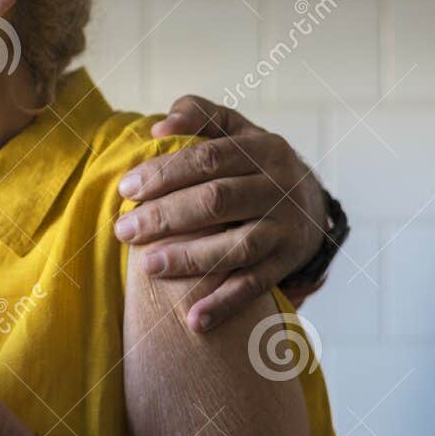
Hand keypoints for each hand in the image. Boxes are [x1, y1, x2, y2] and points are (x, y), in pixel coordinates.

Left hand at [115, 95, 328, 331]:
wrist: (310, 201)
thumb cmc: (252, 162)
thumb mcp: (234, 130)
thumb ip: (199, 116)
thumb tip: (161, 126)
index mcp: (262, 149)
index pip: (207, 159)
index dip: (165, 173)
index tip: (126, 188)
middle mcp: (279, 187)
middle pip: (217, 201)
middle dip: (166, 216)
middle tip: (123, 230)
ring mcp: (286, 228)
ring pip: (238, 246)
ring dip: (191, 259)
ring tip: (149, 267)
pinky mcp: (287, 263)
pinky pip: (256, 286)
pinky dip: (226, 304)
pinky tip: (194, 320)